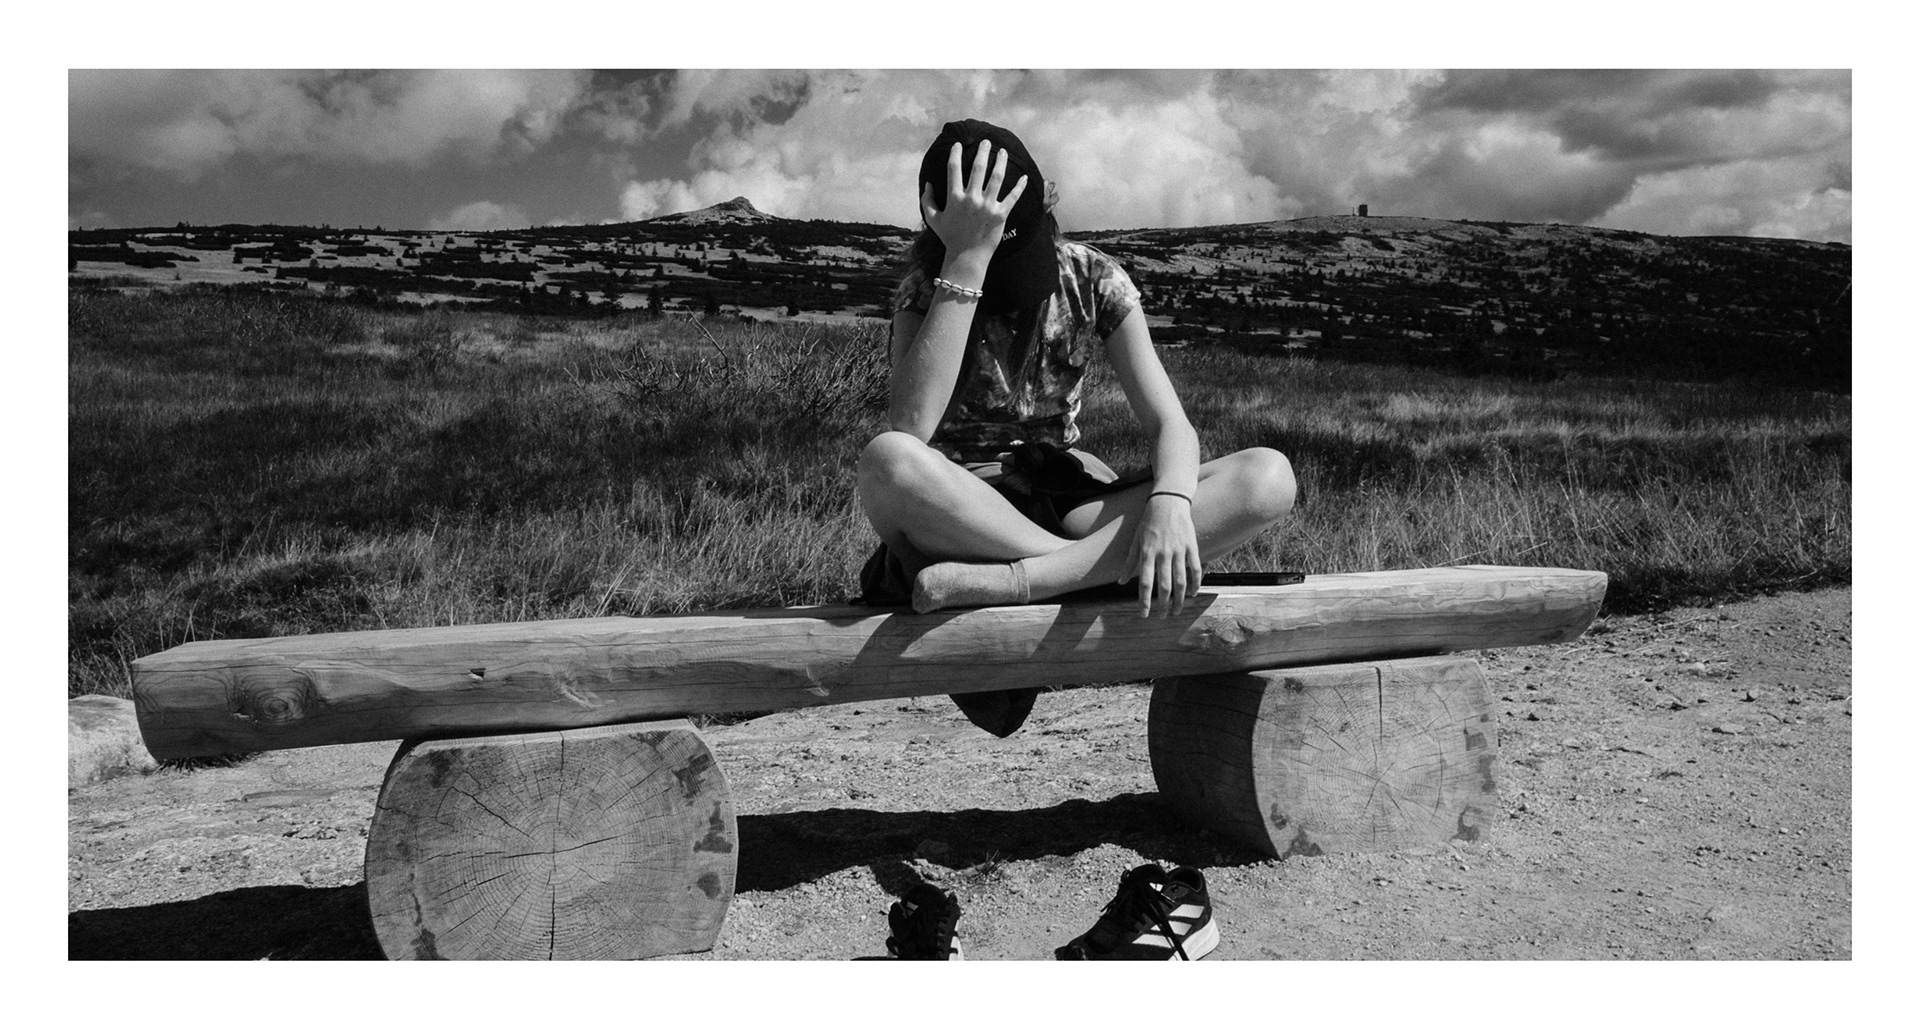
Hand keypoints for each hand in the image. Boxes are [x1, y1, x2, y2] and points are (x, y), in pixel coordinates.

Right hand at [921, 142, 1029, 265]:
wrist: (966, 258)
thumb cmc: (949, 238)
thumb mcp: (933, 219)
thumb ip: (927, 200)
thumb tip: (928, 183)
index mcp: (954, 198)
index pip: (954, 169)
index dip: (955, 154)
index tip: (958, 145)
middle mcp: (971, 199)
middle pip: (978, 168)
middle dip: (982, 151)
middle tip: (986, 142)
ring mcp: (987, 206)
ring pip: (997, 177)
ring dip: (1000, 161)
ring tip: (1002, 151)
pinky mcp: (1001, 215)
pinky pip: (1013, 196)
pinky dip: (1019, 186)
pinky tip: (1023, 176)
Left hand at [1127, 494, 1202, 616]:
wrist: (1169, 500)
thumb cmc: (1149, 521)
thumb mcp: (1135, 539)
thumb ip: (1129, 561)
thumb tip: (1119, 582)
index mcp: (1147, 552)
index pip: (1145, 582)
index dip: (1144, 601)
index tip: (1144, 615)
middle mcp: (1163, 553)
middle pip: (1164, 586)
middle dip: (1163, 605)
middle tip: (1162, 617)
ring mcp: (1179, 550)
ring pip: (1181, 581)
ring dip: (1179, 599)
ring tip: (1176, 611)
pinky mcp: (1192, 546)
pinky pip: (1196, 568)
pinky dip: (1196, 583)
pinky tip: (1192, 594)